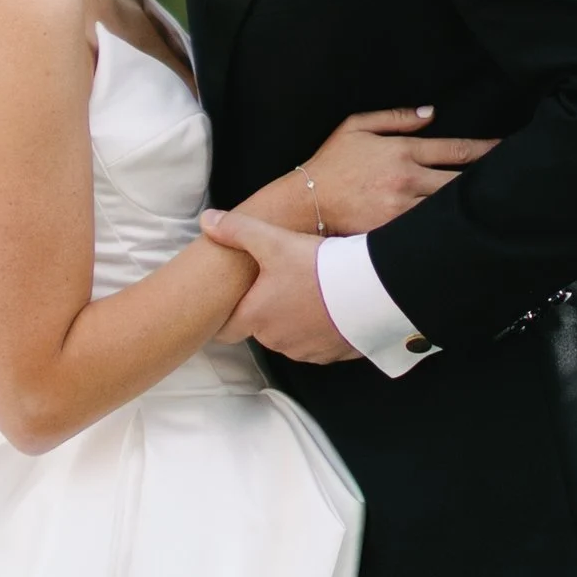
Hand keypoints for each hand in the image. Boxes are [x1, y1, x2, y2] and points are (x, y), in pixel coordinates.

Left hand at [200, 210, 357, 362]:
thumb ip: (237, 230)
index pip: (225, 330)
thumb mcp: (274, 241)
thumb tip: (206, 220)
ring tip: (309, 292)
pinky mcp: (332, 355)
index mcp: (257, 317)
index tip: (231, 303)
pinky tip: (330, 307)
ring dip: (294, 320)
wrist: (370, 290)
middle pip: (260, 328)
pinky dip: (320, 329)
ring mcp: (305, 351)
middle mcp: (277, 341)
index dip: (225, 316)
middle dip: (267, 309)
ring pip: (289, 336)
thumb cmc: (318, 267)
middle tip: (281, 282)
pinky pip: (318, 343)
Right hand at [261, 106, 492, 237]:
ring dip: (473, 208)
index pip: (455, 150)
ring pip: (449, 208)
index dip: (486, 150)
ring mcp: (401, 209)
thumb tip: (432, 113)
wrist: (304, 203)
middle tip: (516, 182)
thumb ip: (395, 117)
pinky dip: (447, 229)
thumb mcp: (356, 126)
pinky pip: (429, 231)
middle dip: (489, 182)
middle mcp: (406, 179)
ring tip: (499, 208)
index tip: (508, 150)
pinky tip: (466, 231)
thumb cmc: (330, 163)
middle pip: (461, 182)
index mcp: (401, 151)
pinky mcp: (393, 232)